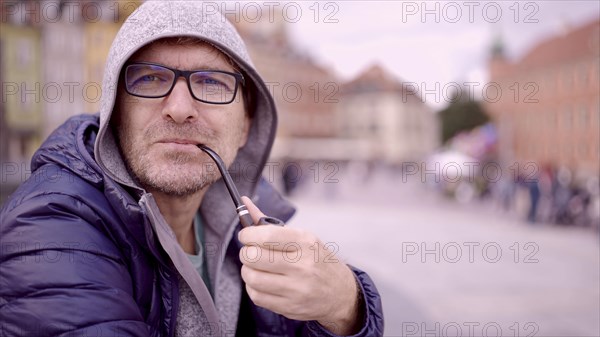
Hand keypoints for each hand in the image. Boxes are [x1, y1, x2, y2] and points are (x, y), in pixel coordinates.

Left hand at [238, 196, 361, 334]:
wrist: (340, 293)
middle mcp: (302, 265)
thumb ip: (268, 223)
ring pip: (252, 278)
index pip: (265, 236)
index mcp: (305, 242)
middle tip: (251, 252)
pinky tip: (262, 281)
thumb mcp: (301, 237)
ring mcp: (296, 288)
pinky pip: (256, 296)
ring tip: (256, 267)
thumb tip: (244, 203)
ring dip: (247, 270)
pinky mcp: (289, 307)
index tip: (246, 235)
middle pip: (253, 257)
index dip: (247, 234)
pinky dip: (253, 287)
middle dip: (246, 253)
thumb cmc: (317, 260)